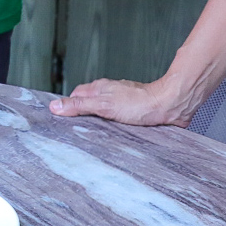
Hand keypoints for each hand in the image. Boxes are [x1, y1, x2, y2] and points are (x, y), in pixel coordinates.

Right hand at [49, 75, 202, 126]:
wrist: (170, 107)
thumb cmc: (140, 104)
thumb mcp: (103, 106)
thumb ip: (79, 106)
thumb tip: (55, 106)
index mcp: (100, 88)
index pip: (76, 96)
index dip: (68, 106)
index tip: (60, 119)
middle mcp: (110, 93)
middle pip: (89, 103)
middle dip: (81, 115)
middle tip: (73, 131)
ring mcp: (122, 102)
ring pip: (103, 112)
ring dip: (97, 122)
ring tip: (92, 137)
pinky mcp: (134, 112)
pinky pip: (117, 119)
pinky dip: (112, 127)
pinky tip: (113, 137)